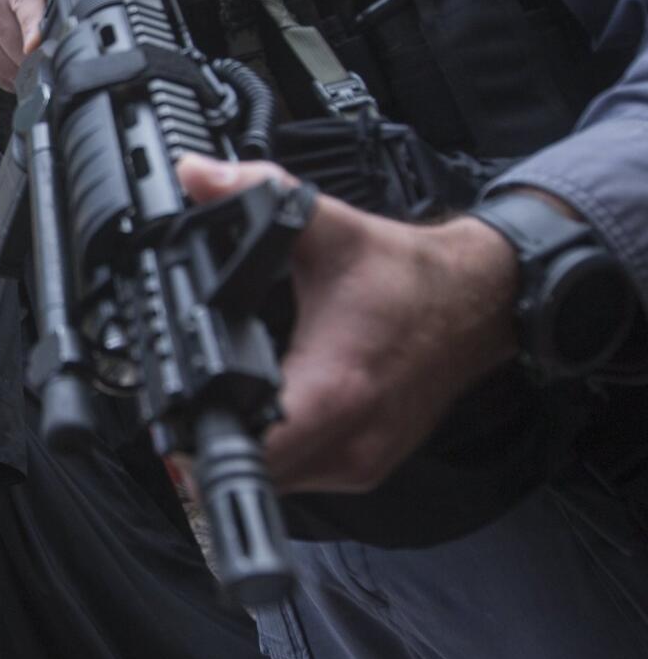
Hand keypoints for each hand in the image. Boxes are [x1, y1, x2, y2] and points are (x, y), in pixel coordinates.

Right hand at [0, 0, 48, 90]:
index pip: (24, 3)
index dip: (31, 27)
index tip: (36, 44)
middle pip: (17, 44)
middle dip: (39, 58)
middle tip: (52, 58)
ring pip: (4, 64)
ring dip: (23, 71)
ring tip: (33, 63)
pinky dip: (7, 78)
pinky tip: (15, 68)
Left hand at [175, 153, 518, 493]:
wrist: (482, 300)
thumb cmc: (410, 274)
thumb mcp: (326, 226)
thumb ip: (254, 195)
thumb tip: (192, 175)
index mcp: (338, 388)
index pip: (254, 449)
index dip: (202, 439)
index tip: (176, 414)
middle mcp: (353, 439)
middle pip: (258, 474)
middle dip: (213, 445)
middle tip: (187, 404)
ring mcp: (364, 461)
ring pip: (280, 483)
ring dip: (247, 452)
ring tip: (223, 408)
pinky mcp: (369, 465)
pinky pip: (306, 479)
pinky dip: (279, 455)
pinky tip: (266, 416)